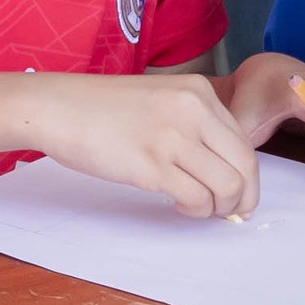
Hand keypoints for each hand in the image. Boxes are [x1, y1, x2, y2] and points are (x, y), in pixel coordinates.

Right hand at [28, 72, 261, 218]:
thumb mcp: (160, 100)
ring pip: (227, 186)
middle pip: (245, 165)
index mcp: (198, 91)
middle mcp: (193, 109)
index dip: (246, 175)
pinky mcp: (152, 163)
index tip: (238, 194)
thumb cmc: (102, 109)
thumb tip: (222, 168)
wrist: (58, 107)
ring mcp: (173, 136)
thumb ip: (193, 125)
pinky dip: (195, 210)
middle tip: (230, 213)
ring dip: (219, 208)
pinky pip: (197, 198)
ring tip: (198, 207)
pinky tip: (177, 203)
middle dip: (244, 197)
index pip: (243, 141)